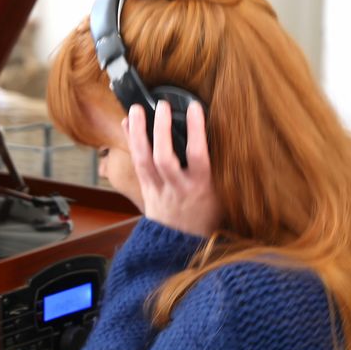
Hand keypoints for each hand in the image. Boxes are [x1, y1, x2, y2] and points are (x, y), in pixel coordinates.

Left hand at [124, 101, 221, 237]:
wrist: (184, 244)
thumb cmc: (207, 214)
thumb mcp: (222, 193)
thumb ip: (218, 168)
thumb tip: (223, 135)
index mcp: (201, 187)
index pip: (197, 155)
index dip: (196, 130)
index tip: (195, 107)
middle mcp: (177, 187)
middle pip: (164, 158)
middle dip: (161, 130)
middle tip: (161, 105)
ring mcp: (158, 189)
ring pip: (143, 160)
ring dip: (137, 132)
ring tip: (135, 109)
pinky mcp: (146, 189)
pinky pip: (136, 164)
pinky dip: (131, 142)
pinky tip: (127, 123)